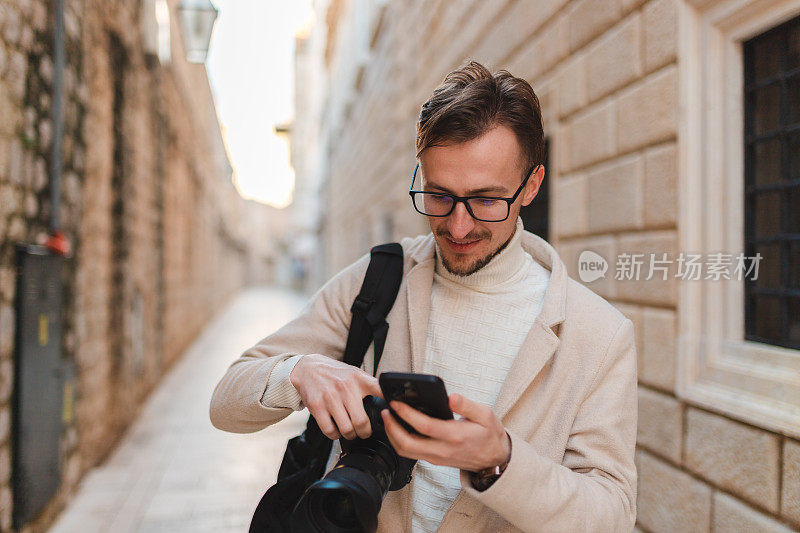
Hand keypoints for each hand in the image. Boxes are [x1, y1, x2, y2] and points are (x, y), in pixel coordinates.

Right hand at [289, 354, 382, 440]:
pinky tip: (336, 429)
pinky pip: (330, 430)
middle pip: (362, 421)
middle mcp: (345, 387)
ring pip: (346, 429)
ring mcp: (330, 397)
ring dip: (350, 435)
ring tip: (350, 431)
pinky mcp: (317, 406)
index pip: (380, 390)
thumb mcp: (355, 374)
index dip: (390, 404)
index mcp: (358, 379)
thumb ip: (370, 386)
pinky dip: (335, 435)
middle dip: (365, 432)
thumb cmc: (335, 374)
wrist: (307, 369)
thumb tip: (389, 402)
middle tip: (364, 432)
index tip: (393, 414)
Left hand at [380, 393, 510, 471]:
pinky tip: (398, 427)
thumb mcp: (486, 415)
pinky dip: (399, 441)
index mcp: (455, 436)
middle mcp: (442, 450)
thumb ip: (467, 405)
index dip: (407, 414)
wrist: (494, 459)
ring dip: (392, 435)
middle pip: (407, 443)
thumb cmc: (489, 434)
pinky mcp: (433, 460)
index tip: (396, 402)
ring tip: (388, 418)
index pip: (424, 426)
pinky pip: (410, 453)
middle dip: (392, 427)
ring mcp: (436, 457)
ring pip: (405, 451)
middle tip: (386, 411)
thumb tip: (452, 397)